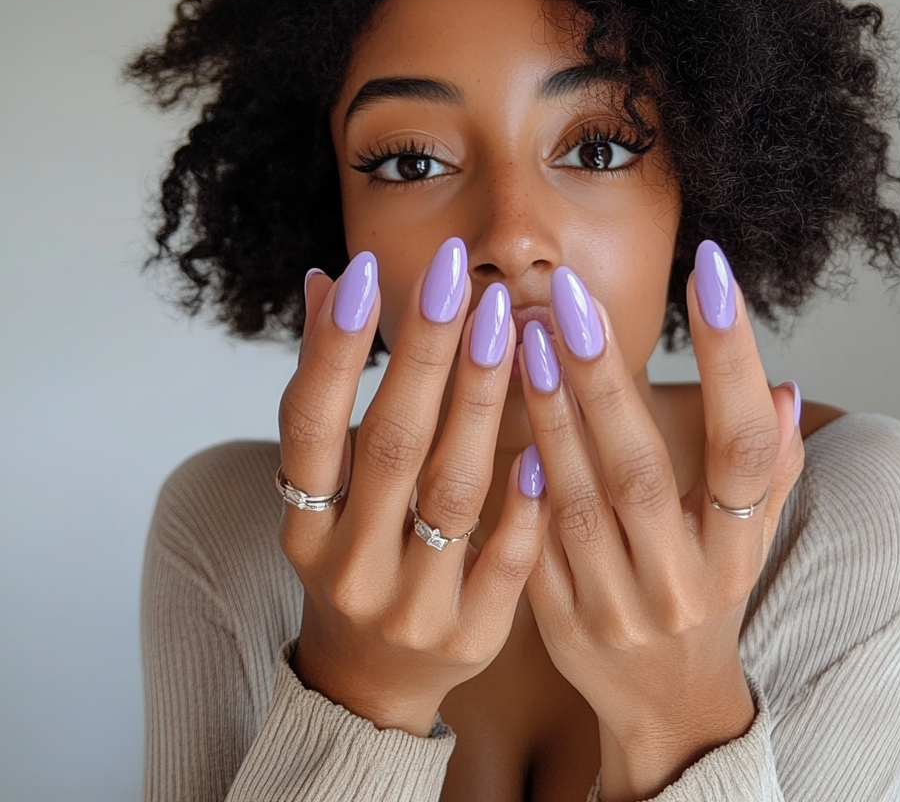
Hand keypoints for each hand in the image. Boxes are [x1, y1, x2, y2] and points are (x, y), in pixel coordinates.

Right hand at [278, 239, 547, 735]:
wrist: (371, 682)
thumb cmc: (353, 554)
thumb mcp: (323, 485)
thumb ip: (328, 385)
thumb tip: (323, 282)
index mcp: (302, 522)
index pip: (308, 424)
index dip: (330, 348)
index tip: (363, 270)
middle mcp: (348, 565)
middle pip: (391, 444)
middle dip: (425, 353)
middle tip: (456, 276)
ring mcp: (410, 606)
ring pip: (454, 491)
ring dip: (483, 400)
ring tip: (508, 322)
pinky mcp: (470, 636)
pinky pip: (507, 559)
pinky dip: (525, 501)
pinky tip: (544, 441)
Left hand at [520, 243, 803, 801]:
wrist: (666, 708)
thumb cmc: (709, 597)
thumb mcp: (747, 541)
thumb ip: (764, 470)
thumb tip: (781, 386)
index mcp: (735, 554)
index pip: (742, 448)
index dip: (729, 358)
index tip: (710, 269)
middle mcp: (679, 585)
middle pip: (639, 471)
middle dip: (604, 378)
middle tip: (571, 295)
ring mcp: (614, 608)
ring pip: (573, 500)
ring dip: (546, 413)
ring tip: (523, 333)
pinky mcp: (558, 620)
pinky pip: (529, 540)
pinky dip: (517, 473)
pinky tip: (493, 407)